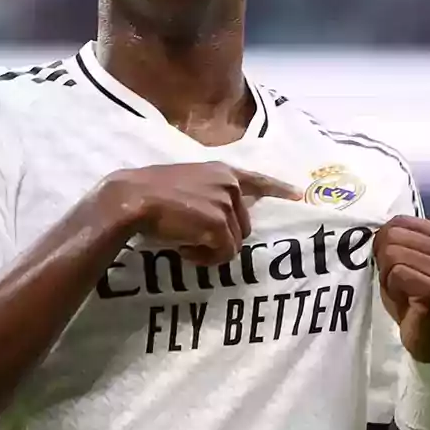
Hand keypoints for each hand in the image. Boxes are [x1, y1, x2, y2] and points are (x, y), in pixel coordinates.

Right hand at [99, 162, 300, 264]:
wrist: (132, 199)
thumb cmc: (150, 192)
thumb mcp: (187, 183)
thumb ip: (209, 192)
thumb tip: (220, 219)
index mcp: (222, 171)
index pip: (257, 179)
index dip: (278, 188)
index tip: (297, 194)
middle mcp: (230, 184)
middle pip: (243, 225)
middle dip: (222, 237)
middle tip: (193, 238)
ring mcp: (226, 203)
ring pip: (234, 242)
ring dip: (211, 249)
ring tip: (185, 242)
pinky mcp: (219, 224)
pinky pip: (223, 254)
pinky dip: (204, 258)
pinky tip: (184, 249)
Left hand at [374, 215, 429, 362]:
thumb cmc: (415, 298)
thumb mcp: (409, 260)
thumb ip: (399, 239)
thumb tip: (379, 227)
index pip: (399, 221)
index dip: (386, 243)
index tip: (396, 265)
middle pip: (393, 235)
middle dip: (385, 259)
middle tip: (398, 281)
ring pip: (392, 253)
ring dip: (388, 276)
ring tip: (403, 291)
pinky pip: (396, 273)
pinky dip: (392, 288)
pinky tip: (407, 301)